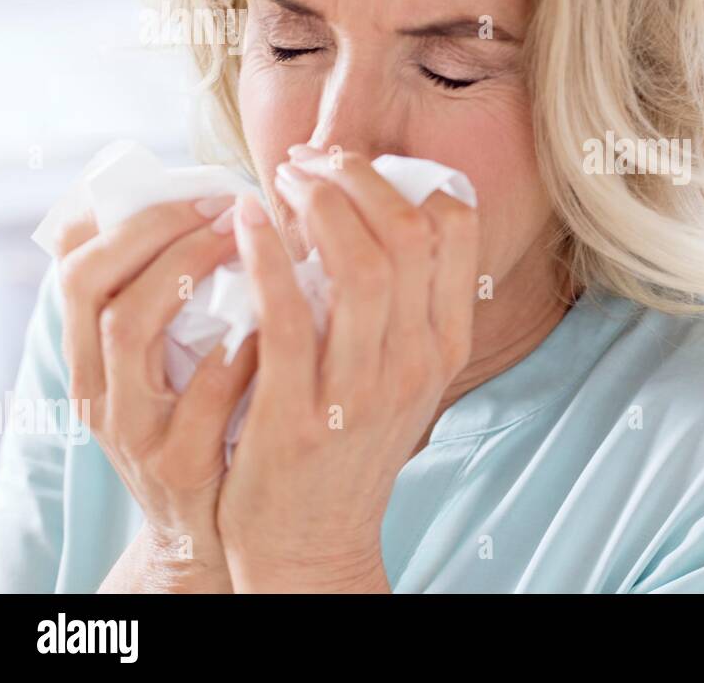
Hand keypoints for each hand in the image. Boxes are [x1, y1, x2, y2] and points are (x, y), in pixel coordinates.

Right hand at [53, 196, 256, 592]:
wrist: (221, 538)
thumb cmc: (211, 431)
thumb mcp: (178, 371)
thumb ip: (183, 309)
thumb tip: (215, 215)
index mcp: (96, 361)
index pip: (77, 267)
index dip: (133, 219)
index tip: (203, 192)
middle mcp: (102, 393)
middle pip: (93, 288)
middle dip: (158, 232)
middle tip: (230, 208)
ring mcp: (137, 431)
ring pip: (128, 331)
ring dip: (187, 270)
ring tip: (248, 244)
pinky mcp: (185, 466)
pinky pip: (202, 397)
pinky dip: (237, 349)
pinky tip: (278, 320)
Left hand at [216, 147, 478, 592]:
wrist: (314, 541)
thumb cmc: (348, 444)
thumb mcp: (397, 375)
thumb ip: (397, 304)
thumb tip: (365, 208)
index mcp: (444, 344)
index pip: (456, 228)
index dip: (406, 177)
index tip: (355, 167)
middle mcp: (416, 363)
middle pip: (409, 234)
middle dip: (355, 176)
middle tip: (308, 162)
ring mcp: (364, 393)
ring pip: (362, 266)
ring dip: (316, 204)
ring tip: (281, 181)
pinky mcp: (302, 418)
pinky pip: (288, 316)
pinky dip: (267, 256)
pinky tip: (247, 225)